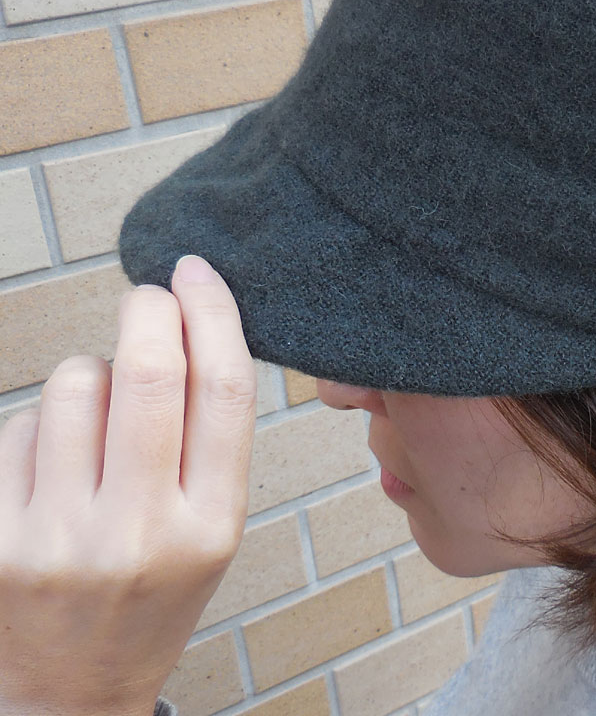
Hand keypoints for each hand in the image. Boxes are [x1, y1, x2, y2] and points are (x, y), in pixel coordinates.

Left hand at [0, 255, 256, 715]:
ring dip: (91, 374)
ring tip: (96, 420)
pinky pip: (20, 424)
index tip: (198, 273)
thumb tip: (185, 322)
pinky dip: (44, 423)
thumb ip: (207, 434)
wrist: (72, 690)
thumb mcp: (213, 525)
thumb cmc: (154, 592)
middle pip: (146, 375)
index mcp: (211, 525)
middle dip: (148, 311)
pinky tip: (54, 465)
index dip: (213, 315)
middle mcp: (137, 533)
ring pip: (74, 384)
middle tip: (149, 297)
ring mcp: (57, 539)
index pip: (223, 392)